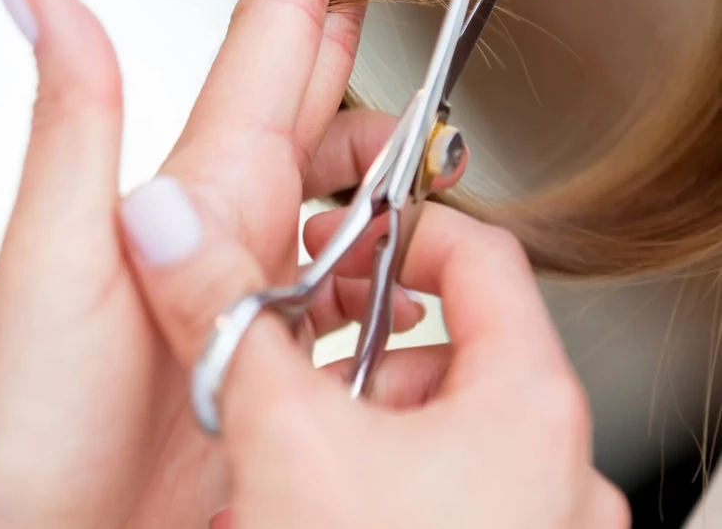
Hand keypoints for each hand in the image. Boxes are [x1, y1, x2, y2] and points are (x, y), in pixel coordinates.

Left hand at [0, 0, 410, 528]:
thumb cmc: (46, 425)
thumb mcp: (51, 261)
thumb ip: (76, 125)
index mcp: (203, 181)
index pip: (269, 30)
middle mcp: (242, 214)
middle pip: (317, 72)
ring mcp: (272, 272)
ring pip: (357, 173)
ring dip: (399, 146)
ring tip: (427, 150)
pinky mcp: (294, 336)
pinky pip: (365, 267)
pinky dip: (399, 248)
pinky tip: (411, 254)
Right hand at [205, 203, 631, 528]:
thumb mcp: (281, 443)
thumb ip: (226, 318)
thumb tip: (172, 225)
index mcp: (530, 407)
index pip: (480, 256)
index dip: (403, 231)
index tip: (342, 241)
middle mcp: (552, 464)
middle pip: (453, 339)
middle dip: (361, 336)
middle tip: (297, 347)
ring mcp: (532, 519)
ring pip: (440, 415)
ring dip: (362, 411)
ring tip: (300, 441)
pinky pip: (443, 478)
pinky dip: (377, 466)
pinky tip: (321, 496)